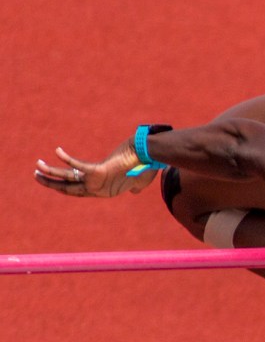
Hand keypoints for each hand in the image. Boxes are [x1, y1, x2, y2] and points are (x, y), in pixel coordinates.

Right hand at [34, 140, 157, 196]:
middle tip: (36, 175)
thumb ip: (134, 186)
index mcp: (103, 189)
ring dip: (52, 173)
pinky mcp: (99, 171)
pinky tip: (57, 151)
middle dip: (51, 182)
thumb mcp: (137, 181)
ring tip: (37, 167)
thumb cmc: (146, 168)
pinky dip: (69, 159)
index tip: (53, 182)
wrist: (150, 158)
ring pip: (68, 178)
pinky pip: (80, 166)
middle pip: (68, 187)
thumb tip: (136, 190)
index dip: (64, 187)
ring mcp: (98, 180)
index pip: (78, 190)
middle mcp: (98, 187)